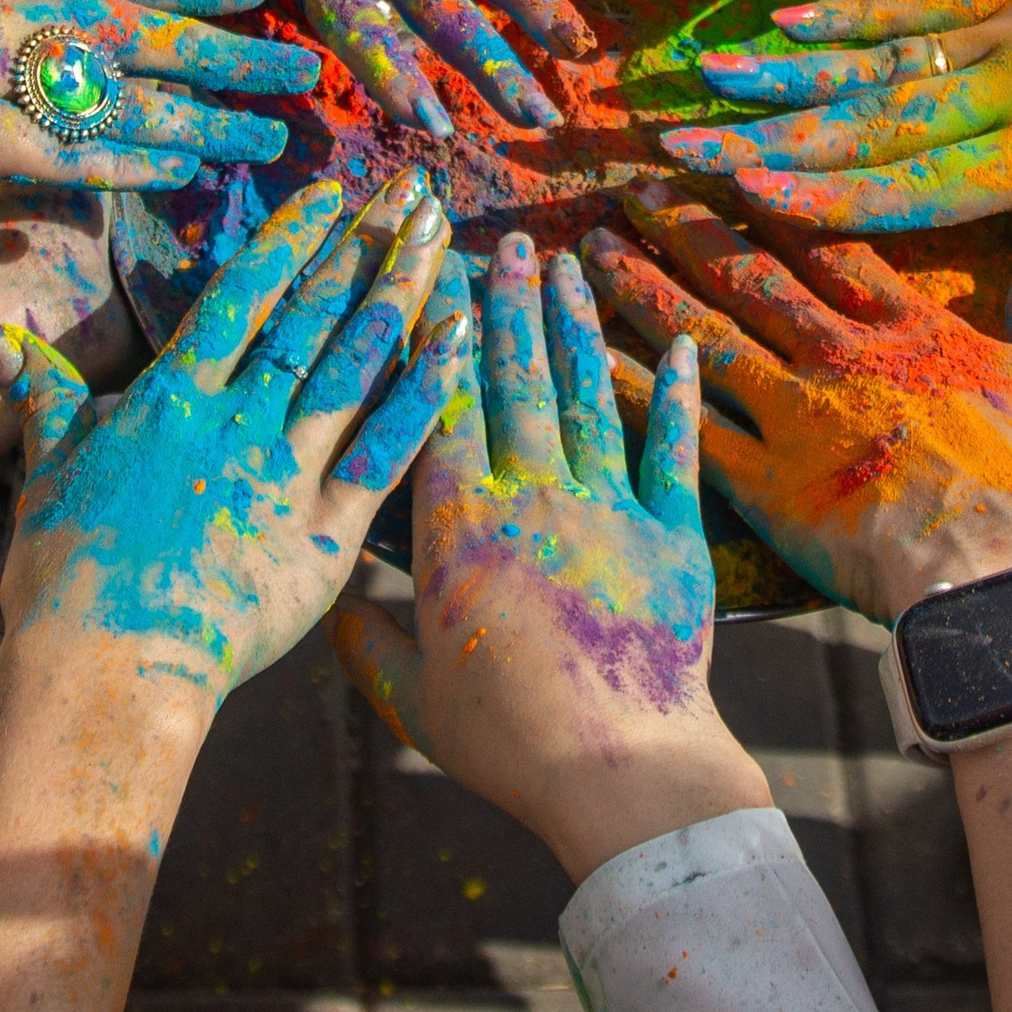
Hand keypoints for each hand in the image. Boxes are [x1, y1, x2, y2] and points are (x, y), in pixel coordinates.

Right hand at [0, 169, 466, 703]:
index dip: (288, 239)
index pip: (242, 296)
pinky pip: (389, 448)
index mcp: (173, 399)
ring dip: (402, 294)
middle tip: (415, 190)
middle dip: (366, 246)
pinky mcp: (325, 531)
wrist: (105, 668)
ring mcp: (285, 471)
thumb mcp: (46, 468)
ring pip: (357, 363)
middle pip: (313, 315)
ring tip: (444, 237)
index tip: (331, 192)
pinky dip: (426, 391)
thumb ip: (40, 391)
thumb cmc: (63, 578)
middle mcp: (237, 419)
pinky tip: (461, 341)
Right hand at [328, 234, 768, 881]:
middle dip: (506, 303)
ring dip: (575, 324)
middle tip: (505, 242)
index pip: (441, 406)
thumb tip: (332, 608)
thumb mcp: (413, 697)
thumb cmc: (507, 741)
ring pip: (585, 392)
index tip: (429, 276)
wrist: (620, 769)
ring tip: (569, 266)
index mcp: (459, 525)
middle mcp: (531, 493)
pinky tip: (679, 345)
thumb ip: (368, 643)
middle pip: (514, 377)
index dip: (435, 337)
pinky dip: (675, 392)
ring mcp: (606, 505)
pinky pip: (672, 447)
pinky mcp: (670, 532)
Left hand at [580, 180, 1011, 622]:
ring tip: (587, 250)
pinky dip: (632, 392)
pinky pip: (681, 430)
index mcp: (914, 333)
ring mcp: (799, 421)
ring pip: (702, 336)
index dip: (777, 198)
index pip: (833, 246)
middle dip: (686, 226)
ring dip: (640, 289)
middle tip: (629, 186)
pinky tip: (582, 359)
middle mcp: (844, 360)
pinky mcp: (767, 489)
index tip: (727, 162)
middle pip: (750, 276)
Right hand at [660, 0, 1011, 341]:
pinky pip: (917, 5)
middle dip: (773, 137)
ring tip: (704, 77)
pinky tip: (780, 18)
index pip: (925, 181)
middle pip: (876, 118)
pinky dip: (845, 13)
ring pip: (880, 56)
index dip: (833, 194)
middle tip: (682, 148)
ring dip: (786, 69)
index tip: (747, 200)